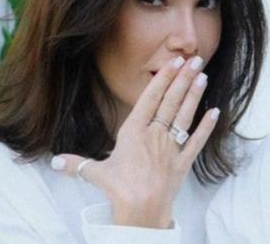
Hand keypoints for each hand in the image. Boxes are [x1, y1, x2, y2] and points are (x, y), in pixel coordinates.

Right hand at [51, 56, 219, 228]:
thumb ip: (76, 164)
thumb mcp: (95, 173)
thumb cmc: (119, 188)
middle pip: (171, 101)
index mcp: (134, 131)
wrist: (142, 210)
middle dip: (183, 78)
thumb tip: (54, 162)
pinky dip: (207, 127)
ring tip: (202, 75)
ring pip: (185, 115)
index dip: (163, 79)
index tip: (173, 62)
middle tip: (195, 59)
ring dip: (194, 95)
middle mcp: (155, 134)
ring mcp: (171, 147)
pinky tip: (215, 112)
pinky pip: (197, 141)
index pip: (150, 98)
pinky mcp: (183, 162)